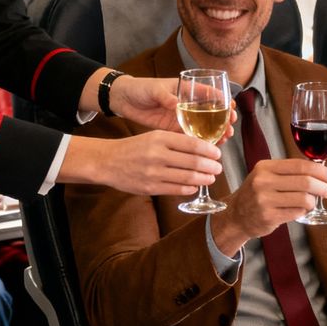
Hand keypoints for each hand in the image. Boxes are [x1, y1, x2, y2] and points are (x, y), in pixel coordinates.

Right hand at [62, 131, 223, 196]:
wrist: (108, 162)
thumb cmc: (134, 147)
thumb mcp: (153, 136)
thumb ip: (175, 141)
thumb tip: (201, 148)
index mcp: (160, 138)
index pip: (192, 144)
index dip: (209, 150)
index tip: (218, 153)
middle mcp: (158, 155)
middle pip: (193, 162)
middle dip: (211, 166)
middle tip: (218, 168)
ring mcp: (154, 173)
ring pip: (188, 178)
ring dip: (204, 179)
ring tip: (211, 178)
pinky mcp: (150, 187)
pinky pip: (176, 189)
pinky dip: (190, 188)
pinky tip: (195, 186)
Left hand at [110, 75, 235, 139]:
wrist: (124, 100)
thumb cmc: (140, 88)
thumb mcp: (153, 89)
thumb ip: (165, 96)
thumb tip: (176, 103)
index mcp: (185, 89)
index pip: (209, 93)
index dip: (222, 100)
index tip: (231, 107)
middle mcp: (187, 104)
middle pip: (211, 112)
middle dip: (223, 119)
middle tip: (231, 127)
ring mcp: (181, 117)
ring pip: (203, 126)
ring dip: (215, 132)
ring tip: (225, 139)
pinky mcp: (173, 129)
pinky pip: (190, 136)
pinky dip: (200, 142)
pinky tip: (209, 148)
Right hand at [210, 159, 326, 255]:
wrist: (236, 215)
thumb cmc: (256, 193)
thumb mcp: (266, 175)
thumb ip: (288, 171)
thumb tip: (319, 168)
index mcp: (265, 167)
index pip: (299, 165)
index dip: (319, 170)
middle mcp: (263, 182)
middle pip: (305, 182)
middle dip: (322, 187)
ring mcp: (265, 200)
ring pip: (304, 199)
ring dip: (313, 201)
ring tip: (312, 202)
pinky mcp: (269, 217)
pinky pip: (297, 213)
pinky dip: (303, 211)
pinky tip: (299, 210)